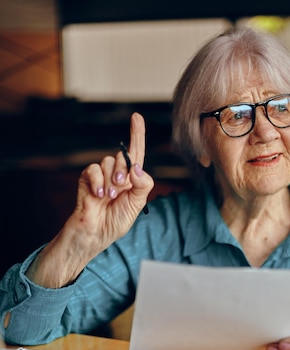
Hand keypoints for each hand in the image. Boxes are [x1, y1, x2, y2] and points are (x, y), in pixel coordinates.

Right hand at [26, 113, 153, 287]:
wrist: (95, 233)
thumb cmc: (116, 221)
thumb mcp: (136, 205)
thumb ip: (142, 185)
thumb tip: (138, 167)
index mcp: (132, 180)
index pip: (136, 153)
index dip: (136, 134)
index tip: (136, 117)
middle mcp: (117, 174)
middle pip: (124, 156)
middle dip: (124, 172)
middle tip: (120, 190)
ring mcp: (102, 175)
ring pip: (109, 161)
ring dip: (111, 180)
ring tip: (108, 197)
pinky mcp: (87, 178)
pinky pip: (94, 169)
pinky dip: (97, 182)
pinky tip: (98, 196)